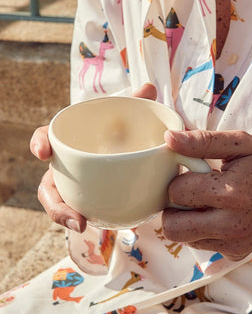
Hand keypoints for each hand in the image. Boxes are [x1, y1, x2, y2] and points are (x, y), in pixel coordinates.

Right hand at [30, 83, 157, 231]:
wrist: (134, 152)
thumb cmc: (124, 132)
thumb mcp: (131, 118)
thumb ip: (138, 103)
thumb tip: (149, 88)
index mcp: (72, 140)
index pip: (47, 136)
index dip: (40, 142)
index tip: (43, 152)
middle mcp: (68, 164)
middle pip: (49, 183)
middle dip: (54, 202)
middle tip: (70, 214)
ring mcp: (74, 185)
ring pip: (60, 204)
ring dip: (65, 216)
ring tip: (82, 224)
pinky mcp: (86, 201)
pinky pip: (80, 213)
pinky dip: (83, 219)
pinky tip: (94, 225)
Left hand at [162, 130, 251, 260]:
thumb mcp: (242, 144)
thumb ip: (204, 140)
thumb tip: (169, 139)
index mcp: (230, 192)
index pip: (177, 192)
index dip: (179, 179)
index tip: (193, 172)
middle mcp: (230, 224)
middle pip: (171, 226)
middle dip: (174, 206)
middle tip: (191, 192)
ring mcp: (233, 243)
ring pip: (182, 238)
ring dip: (185, 220)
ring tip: (205, 203)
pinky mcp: (235, 254)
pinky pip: (199, 245)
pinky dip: (200, 230)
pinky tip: (218, 215)